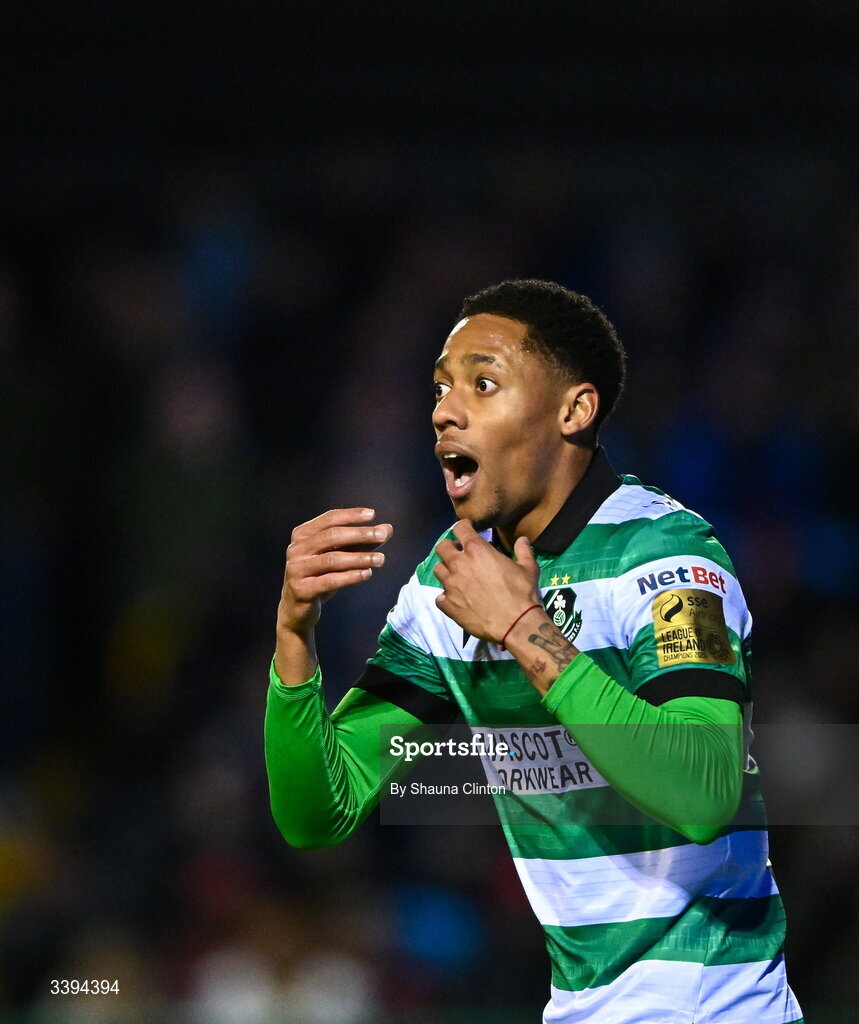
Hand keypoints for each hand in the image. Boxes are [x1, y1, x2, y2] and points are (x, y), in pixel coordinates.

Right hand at [278, 507, 393, 638]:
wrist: (297, 609)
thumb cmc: (320, 576)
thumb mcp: (340, 557)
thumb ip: (362, 542)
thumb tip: (387, 529)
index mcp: (302, 535)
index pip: (329, 519)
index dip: (351, 516)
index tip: (372, 514)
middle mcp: (296, 549)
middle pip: (331, 536)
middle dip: (359, 534)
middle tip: (381, 535)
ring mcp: (296, 570)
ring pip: (332, 559)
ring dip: (359, 558)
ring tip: (380, 559)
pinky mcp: (302, 590)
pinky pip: (330, 581)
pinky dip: (350, 576)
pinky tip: (367, 573)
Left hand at [433, 520, 543, 641]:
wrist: (515, 624)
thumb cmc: (522, 592)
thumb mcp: (528, 568)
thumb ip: (523, 551)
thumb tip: (522, 540)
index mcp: (477, 550)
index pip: (460, 528)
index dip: (463, 527)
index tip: (466, 530)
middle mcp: (459, 564)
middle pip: (442, 547)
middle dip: (449, 547)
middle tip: (458, 553)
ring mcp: (451, 585)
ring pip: (438, 570)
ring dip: (446, 570)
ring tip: (456, 576)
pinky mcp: (448, 605)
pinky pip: (440, 597)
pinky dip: (446, 596)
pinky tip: (456, 599)